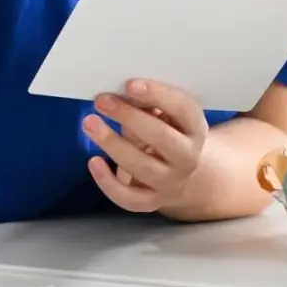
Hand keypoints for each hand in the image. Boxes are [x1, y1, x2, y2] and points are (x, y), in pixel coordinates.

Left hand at [84, 79, 209, 212]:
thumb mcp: (165, 115)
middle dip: (130, 117)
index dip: (157, 95)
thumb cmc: (165, 132)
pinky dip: (109, 183)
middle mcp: (188, 157)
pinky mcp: (153, 201)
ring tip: (90, 123)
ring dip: (113, 144)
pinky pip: (130, 199)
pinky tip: (94, 161)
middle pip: (162, 138)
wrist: (181, 173)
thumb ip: (148, 105)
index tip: (129, 85)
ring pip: (143, 167)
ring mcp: (171, 182)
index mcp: (195, 128)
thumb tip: (121, 95)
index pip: (183, 109)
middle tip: (102, 101)